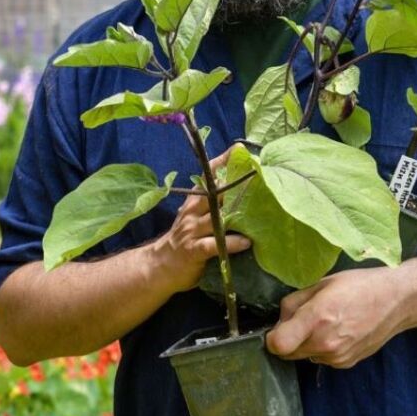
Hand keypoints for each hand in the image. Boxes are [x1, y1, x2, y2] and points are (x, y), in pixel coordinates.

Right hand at [153, 149, 249, 293]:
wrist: (159, 266)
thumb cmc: (184, 241)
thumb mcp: (194, 218)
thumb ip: (211, 207)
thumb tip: (238, 193)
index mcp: (193, 202)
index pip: (206, 177)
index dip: (221, 162)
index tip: (238, 149)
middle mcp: (192, 212)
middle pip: (213, 192)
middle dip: (233, 182)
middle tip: (255, 173)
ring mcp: (192, 230)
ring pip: (216, 217)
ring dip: (236, 213)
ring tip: (257, 207)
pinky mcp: (194, 250)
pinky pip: (214, 243)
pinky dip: (231, 243)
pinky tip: (246, 242)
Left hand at [265, 266, 405, 368]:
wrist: (397, 301)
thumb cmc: (360, 285)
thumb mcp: (323, 283)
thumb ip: (295, 302)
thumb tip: (281, 318)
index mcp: (317, 318)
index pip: (277, 344)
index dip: (273, 336)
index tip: (279, 326)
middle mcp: (325, 343)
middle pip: (288, 353)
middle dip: (289, 338)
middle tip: (303, 319)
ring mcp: (337, 357)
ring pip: (305, 356)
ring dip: (307, 343)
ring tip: (326, 321)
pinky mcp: (346, 364)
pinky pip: (322, 358)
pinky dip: (322, 348)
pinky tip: (339, 330)